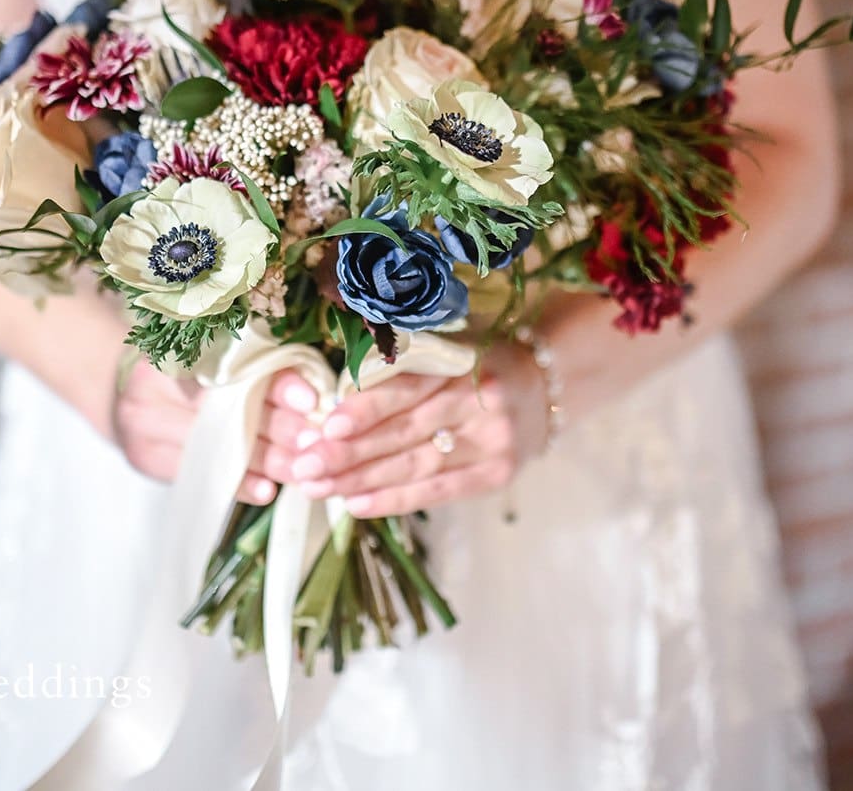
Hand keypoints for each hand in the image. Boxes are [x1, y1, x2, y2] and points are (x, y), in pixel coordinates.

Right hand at [113, 360, 320, 505]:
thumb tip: (312, 391)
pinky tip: (265, 491)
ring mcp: (145, 426)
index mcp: (176, 349)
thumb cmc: (178, 370)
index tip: (310, 401)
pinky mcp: (147, 458)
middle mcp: (153, 386)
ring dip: (265, 461)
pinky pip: (199, 476)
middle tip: (315, 440)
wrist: (118, 393)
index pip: (231, 369)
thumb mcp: (206, 356)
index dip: (273, 385)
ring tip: (302, 469)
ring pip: (215, 448)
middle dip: (277, 428)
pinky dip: (236, 485)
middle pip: (224, 411)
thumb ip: (250, 366)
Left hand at [287, 346, 550, 516]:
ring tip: (319, 487)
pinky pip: (438, 491)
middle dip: (349, 453)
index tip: (327, 426)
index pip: (407, 389)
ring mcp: (491, 442)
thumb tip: (335, 399)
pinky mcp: (496, 474)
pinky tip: (357, 505)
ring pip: (415, 466)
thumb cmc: (479, 361)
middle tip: (305, 465)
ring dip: (362, 481)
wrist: (547, 383)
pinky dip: (395, 500)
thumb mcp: (449, 347)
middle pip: (405, 433)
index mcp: (463, 363)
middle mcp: (479, 403)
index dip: (367, 409)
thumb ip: (404, 365)